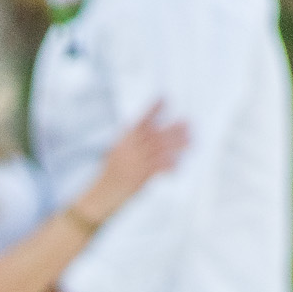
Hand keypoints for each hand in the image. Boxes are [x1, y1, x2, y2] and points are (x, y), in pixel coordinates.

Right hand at [81, 101, 188, 224]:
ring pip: (159, 149)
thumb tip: (152, 133)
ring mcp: (135, 161)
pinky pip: (157, 168)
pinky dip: (168, 165)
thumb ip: (133, 142)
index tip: (165, 99)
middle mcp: (130, 148)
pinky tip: (178, 164)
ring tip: (190, 141)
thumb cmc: (111, 173)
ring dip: (176, 145)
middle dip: (172, 129)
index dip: (153, 109)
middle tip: (187, 123)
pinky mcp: (140, 176)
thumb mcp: (118, 151)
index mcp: (124, 139)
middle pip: (155, 134)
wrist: (103, 192)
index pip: (141, 121)